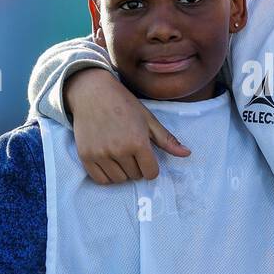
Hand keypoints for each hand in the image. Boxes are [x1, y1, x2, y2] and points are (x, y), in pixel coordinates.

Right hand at [63, 68, 189, 183]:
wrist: (92, 93)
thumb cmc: (123, 104)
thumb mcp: (148, 119)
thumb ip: (167, 140)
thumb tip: (187, 154)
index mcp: (138, 142)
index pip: (151, 173)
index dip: (151, 166)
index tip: (146, 156)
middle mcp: (119, 150)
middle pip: (135, 176)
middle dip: (137, 166)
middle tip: (131, 150)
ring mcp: (100, 154)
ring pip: (119, 180)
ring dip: (122, 172)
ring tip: (119, 154)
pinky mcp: (85, 156)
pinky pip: (101, 180)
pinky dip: (107, 175)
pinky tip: (109, 161)